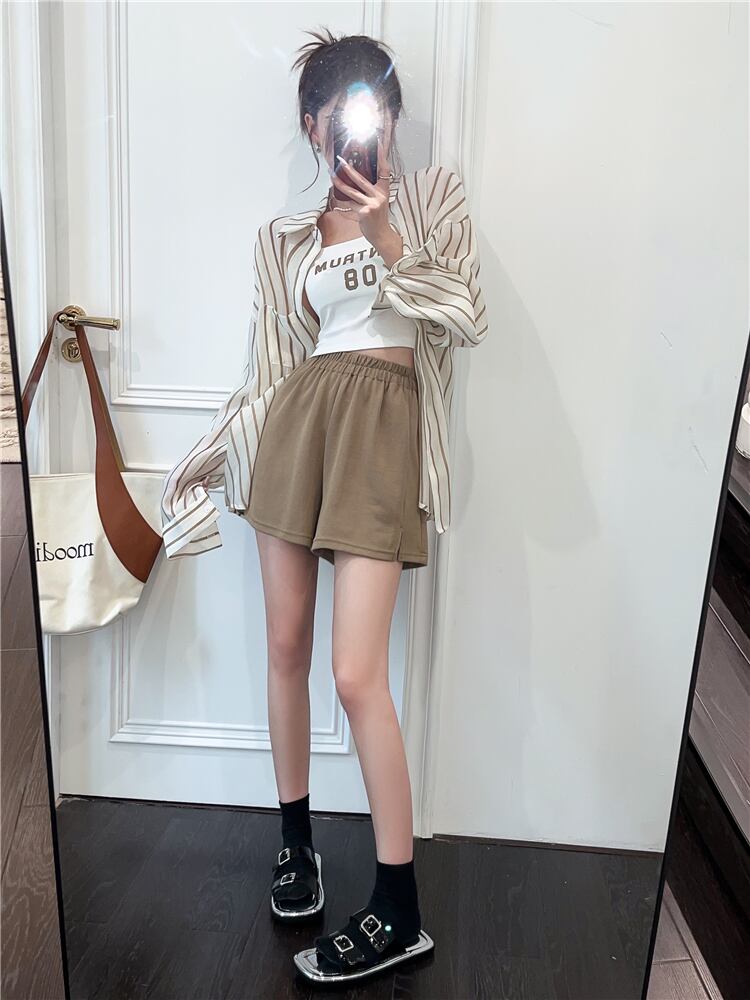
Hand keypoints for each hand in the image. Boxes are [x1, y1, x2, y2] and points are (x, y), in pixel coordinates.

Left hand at [331, 137, 394, 251]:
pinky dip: (341, 203)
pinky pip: (348, 205)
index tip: (376, 142)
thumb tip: (356, 177)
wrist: (381, 234)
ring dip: (339, 183)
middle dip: (349, 169)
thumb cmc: (378, 217)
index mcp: (384, 190)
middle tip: (340, 160)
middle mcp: (379, 196)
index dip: (381, 155)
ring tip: (331, 175)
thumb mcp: (379, 200)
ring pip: (351, 191)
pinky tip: (334, 199)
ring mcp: (371, 205)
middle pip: (361, 179)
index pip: (383, 169)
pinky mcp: (363, 213)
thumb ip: (371, 189)